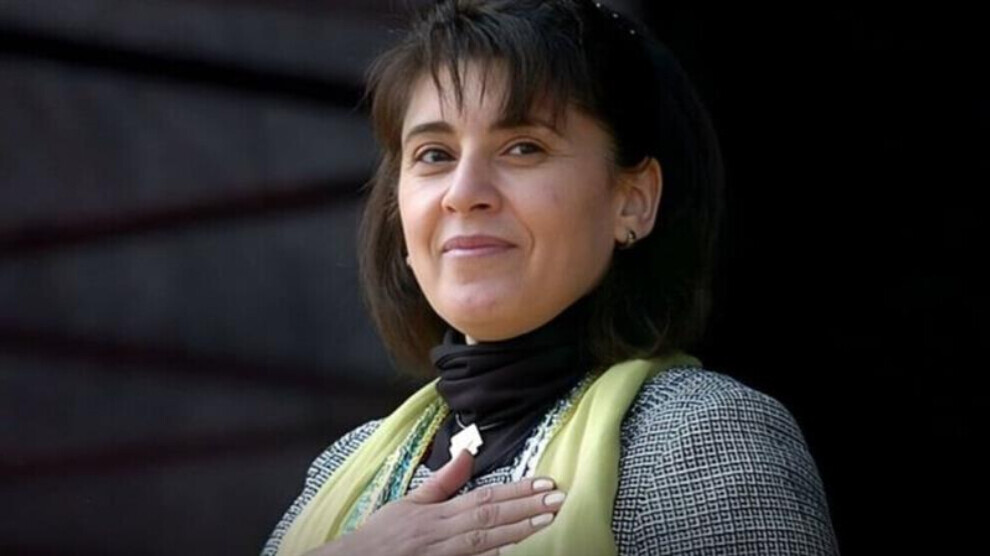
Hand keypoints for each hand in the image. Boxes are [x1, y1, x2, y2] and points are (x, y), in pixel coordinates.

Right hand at [306, 449, 565, 555]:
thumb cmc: (381, 536)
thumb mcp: (409, 503)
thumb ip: (442, 481)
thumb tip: (468, 453)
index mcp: (437, 513)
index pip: (483, 497)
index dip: (515, 490)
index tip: (544, 482)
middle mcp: (442, 533)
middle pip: (490, 518)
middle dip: (526, 507)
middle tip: (558, 499)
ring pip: (485, 544)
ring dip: (518, 532)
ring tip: (547, 520)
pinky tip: (517, 551)